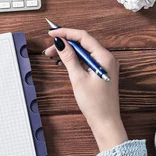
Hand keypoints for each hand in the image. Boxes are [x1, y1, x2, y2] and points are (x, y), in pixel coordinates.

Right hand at [44, 29, 127, 151]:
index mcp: (104, 57)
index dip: (66, 33)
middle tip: (49, 49)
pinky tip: (63, 62)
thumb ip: (69, 58)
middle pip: (83, 43)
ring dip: (68, 52)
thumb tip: (60, 42)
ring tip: (52, 56)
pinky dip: (74, 59)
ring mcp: (104, 65)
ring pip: (83, 51)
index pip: (83, 36)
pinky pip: (86, 60)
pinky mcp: (101, 72)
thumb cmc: (95, 103)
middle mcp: (106, 58)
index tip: (51, 33)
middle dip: (65, 43)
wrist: (105, 122)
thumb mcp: (78, 78)